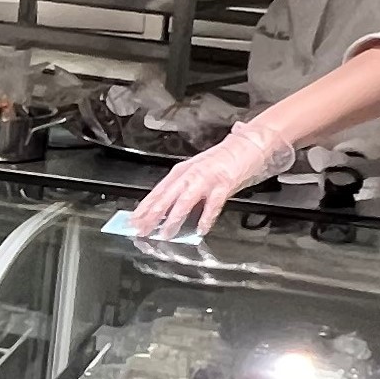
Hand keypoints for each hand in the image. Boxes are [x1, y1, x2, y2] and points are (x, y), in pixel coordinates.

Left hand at [130, 123, 286, 239]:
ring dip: (173, 218)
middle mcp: (189, 174)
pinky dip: (206, 217)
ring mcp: (206, 179)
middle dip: (151, 215)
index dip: (144, 207)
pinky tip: (200, 229)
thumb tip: (164, 210)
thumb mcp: (195, 173)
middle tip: (141, 230)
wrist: (246, 145)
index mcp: (180, 172)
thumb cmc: (222, 160)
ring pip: (184, 201)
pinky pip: (213, 204)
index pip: (157, 192)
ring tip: (165, 233)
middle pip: (165, 197)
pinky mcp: (223, 183)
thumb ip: (181, 189)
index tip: (133, 221)